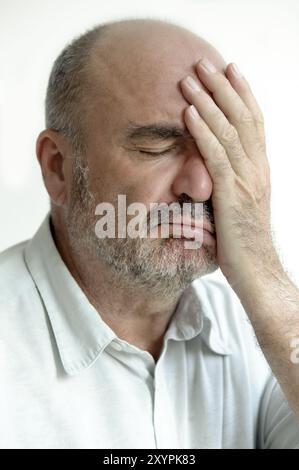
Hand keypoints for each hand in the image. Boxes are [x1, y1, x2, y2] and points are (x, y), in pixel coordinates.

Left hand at [180, 58, 279, 287]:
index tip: (229, 71)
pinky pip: (216, 157)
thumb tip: (212, 170)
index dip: (242, 94)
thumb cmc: (245, 243)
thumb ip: (231, 184)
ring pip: (229, 131)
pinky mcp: (231, 196)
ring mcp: (246, 181)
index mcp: (260, 170)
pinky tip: (189, 114)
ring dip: (209, 102)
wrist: (258, 272)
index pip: (254, 123)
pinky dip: (203, 133)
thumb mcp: (241, 206)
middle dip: (223, 88)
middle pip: (242, 118)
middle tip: (205, 63)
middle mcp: (257, 169)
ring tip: (190, 79)